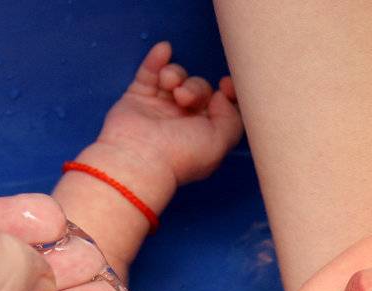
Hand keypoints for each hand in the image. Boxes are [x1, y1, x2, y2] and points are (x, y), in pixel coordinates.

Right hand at [94, 41, 243, 189]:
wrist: (139, 158)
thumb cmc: (180, 155)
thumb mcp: (221, 141)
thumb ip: (233, 117)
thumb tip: (222, 97)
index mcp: (204, 134)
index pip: (221, 105)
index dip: (227, 91)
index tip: (225, 85)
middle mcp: (183, 121)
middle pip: (199, 88)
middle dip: (196, 88)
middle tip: (185, 99)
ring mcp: (160, 108)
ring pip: (176, 78)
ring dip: (176, 75)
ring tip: (168, 87)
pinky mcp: (138, 98)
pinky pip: (150, 71)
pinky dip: (157, 59)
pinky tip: (163, 51)